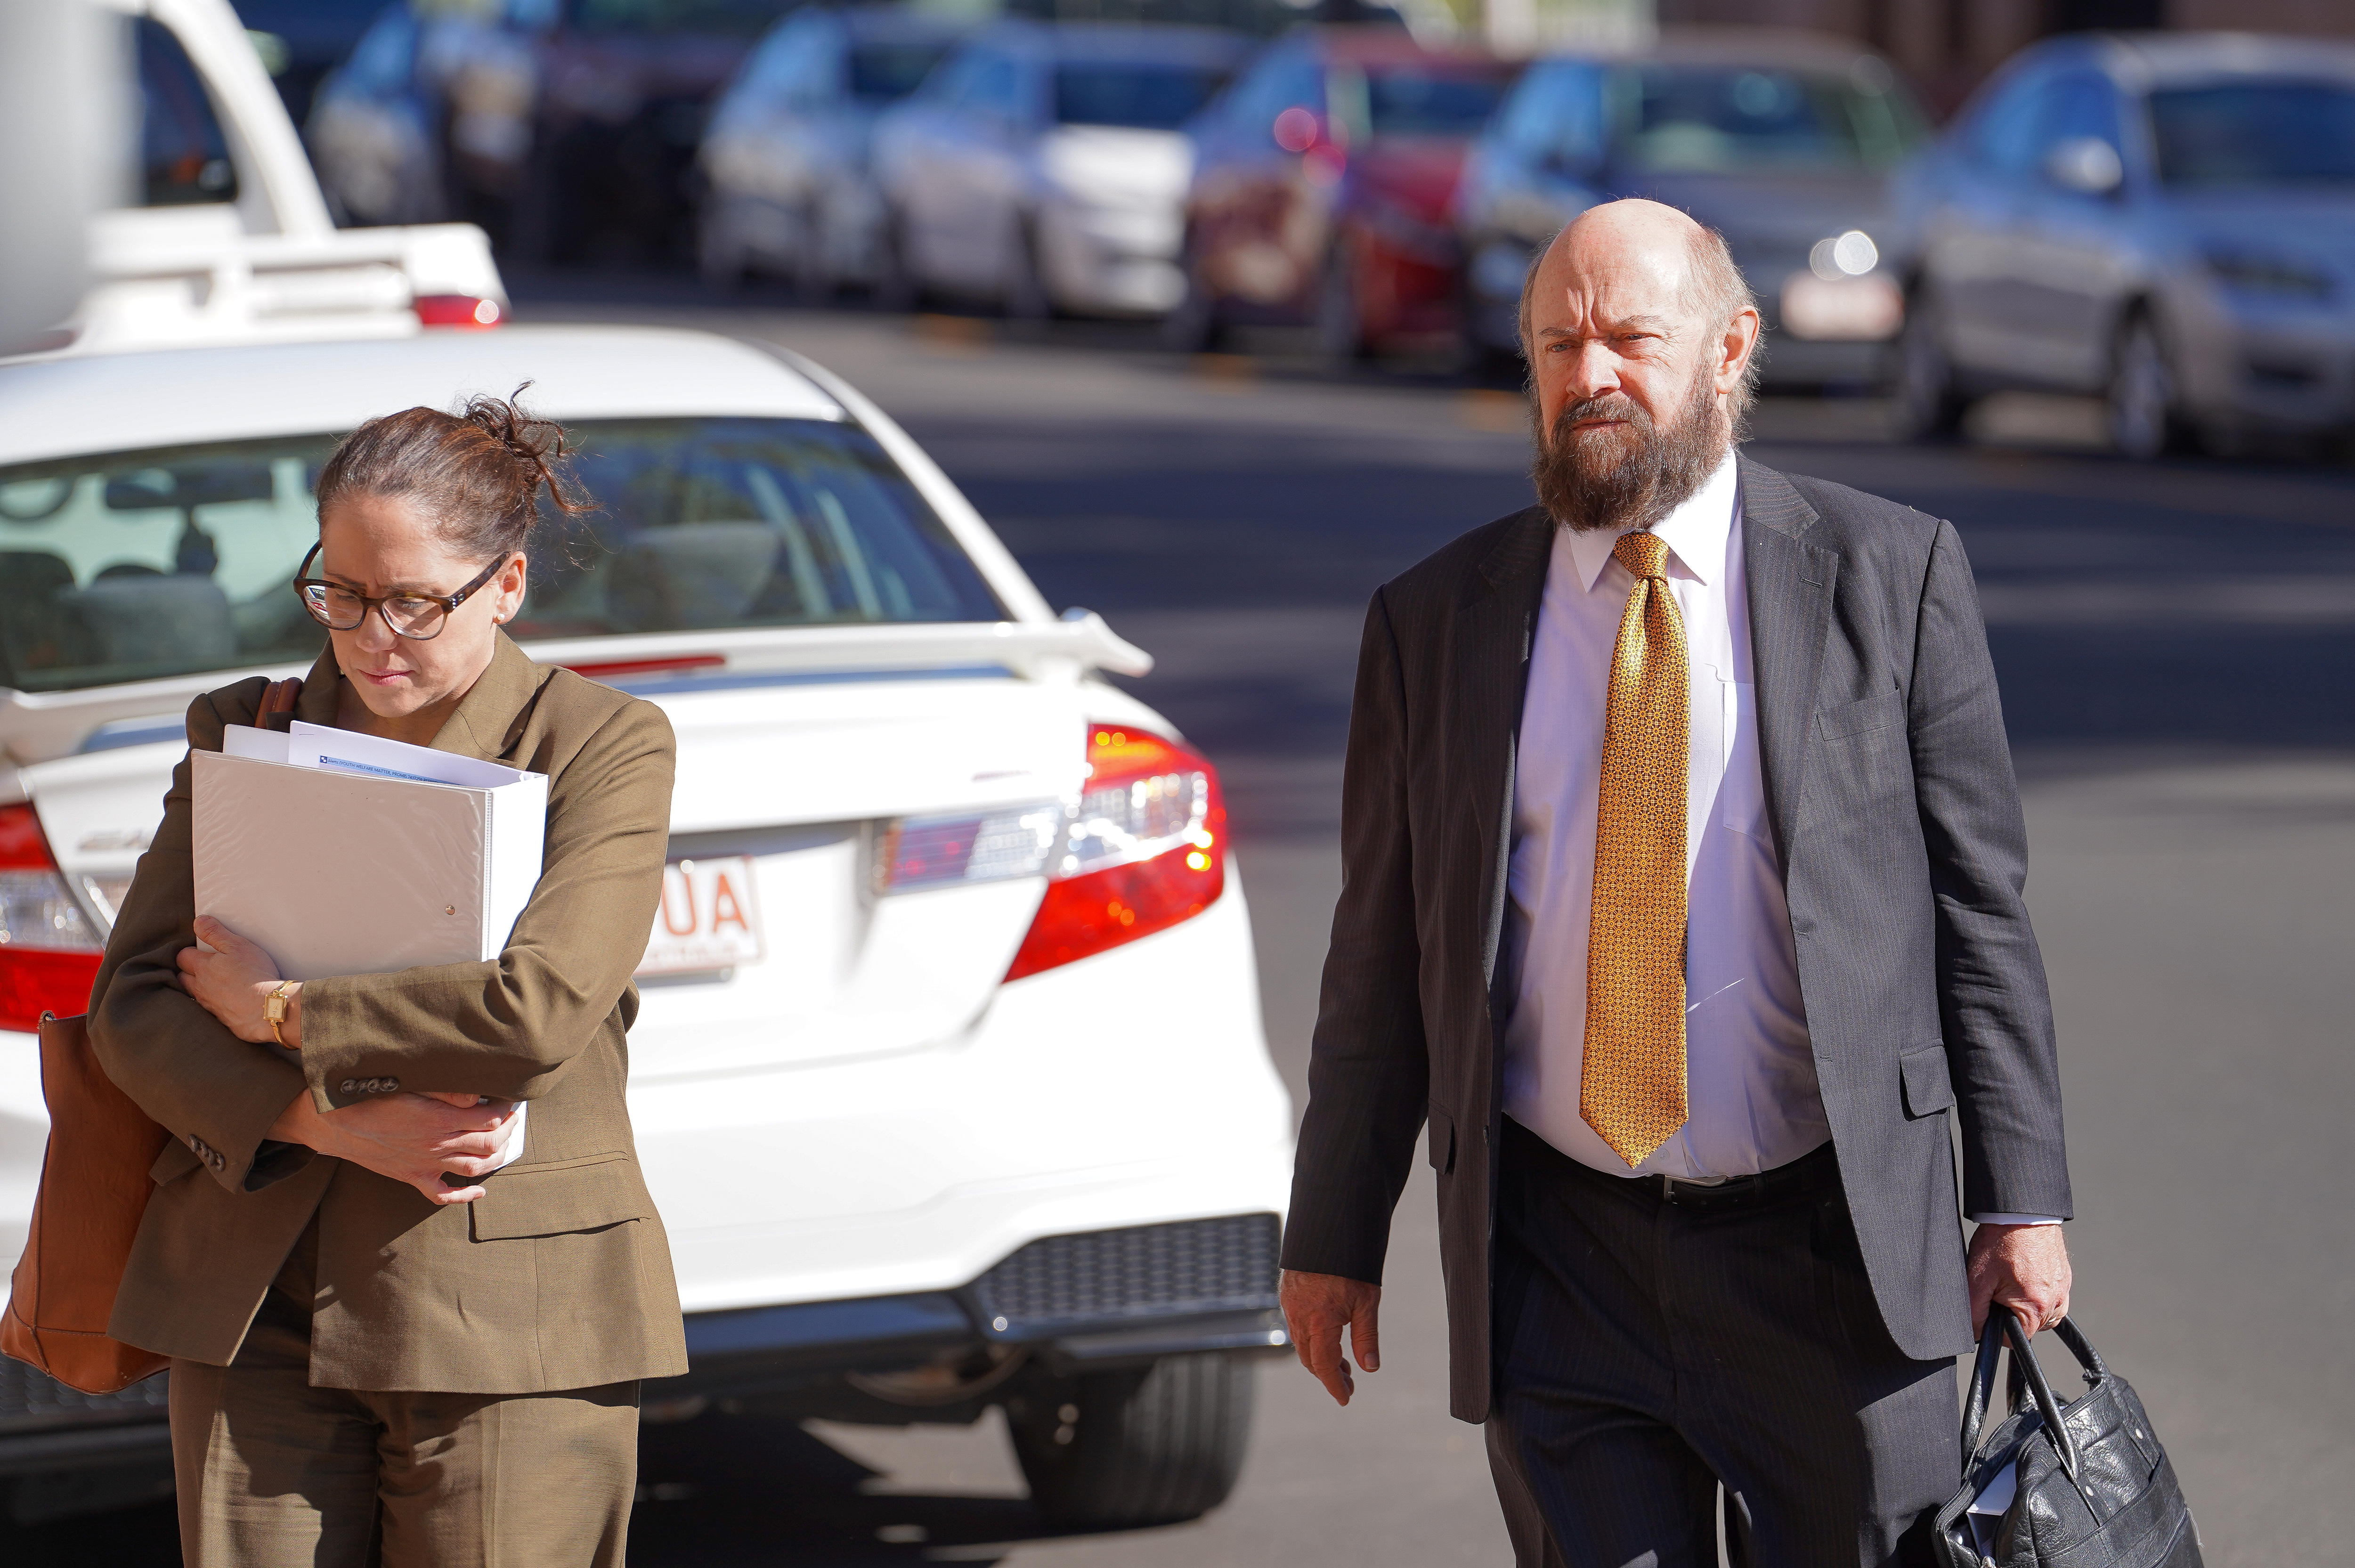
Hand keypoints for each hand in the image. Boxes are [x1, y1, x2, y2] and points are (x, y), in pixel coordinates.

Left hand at [177, 917, 295, 1045]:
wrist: (268, 1009)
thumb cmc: (254, 975)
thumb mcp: (237, 946)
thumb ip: (216, 933)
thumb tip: (198, 922)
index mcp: (202, 967)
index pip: (182, 956)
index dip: (189, 951)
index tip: (199, 949)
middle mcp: (200, 987)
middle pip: (183, 978)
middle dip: (188, 971)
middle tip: (202, 965)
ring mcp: (209, 1005)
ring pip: (195, 994)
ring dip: (200, 988)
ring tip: (214, 983)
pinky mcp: (221, 1019)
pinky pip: (210, 1009)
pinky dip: (215, 1003)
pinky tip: (227, 1000)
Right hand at [269, 1089, 519, 1205]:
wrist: (330, 1122)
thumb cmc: (368, 1095)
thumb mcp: (408, 1083)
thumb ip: (446, 1091)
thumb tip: (479, 1095)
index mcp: (438, 1119)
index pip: (488, 1118)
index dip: (505, 1109)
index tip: (512, 1098)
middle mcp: (436, 1145)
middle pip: (488, 1144)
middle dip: (508, 1131)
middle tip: (514, 1118)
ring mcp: (424, 1165)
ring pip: (473, 1169)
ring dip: (495, 1157)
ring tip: (505, 1143)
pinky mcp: (411, 1176)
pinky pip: (442, 1195)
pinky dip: (463, 1196)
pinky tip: (478, 1191)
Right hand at [1281, 1268, 1381, 1406]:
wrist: (1328, 1228)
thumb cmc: (1351, 1265)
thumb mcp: (1367, 1302)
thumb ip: (1366, 1337)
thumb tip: (1370, 1368)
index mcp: (1319, 1322)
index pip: (1323, 1366)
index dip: (1334, 1385)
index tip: (1346, 1399)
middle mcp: (1298, 1316)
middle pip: (1309, 1358)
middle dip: (1328, 1375)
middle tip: (1349, 1382)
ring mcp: (1289, 1304)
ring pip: (1301, 1343)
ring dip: (1319, 1357)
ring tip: (1342, 1363)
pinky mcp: (1287, 1293)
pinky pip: (1295, 1325)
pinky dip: (1310, 1339)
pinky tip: (1326, 1336)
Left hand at [1968, 1222, 2071, 1336]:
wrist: (2022, 1213)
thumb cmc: (2001, 1241)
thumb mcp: (1978, 1278)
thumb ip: (1975, 1311)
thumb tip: (1975, 1334)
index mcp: (2035, 1308)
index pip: (2013, 1340)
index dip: (1996, 1327)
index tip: (1990, 1306)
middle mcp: (2056, 1303)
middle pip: (2028, 1326)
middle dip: (2010, 1312)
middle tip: (1998, 1285)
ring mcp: (2063, 1291)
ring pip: (2040, 1313)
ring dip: (2024, 1302)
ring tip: (2010, 1276)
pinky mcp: (2065, 1279)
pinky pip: (2050, 1298)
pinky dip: (2036, 1291)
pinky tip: (2023, 1274)